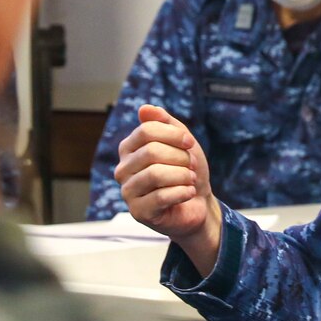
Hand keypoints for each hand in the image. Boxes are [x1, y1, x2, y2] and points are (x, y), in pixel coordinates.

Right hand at [115, 104, 222, 274]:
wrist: (197, 204)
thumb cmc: (186, 170)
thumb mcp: (180, 142)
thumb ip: (164, 123)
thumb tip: (144, 108)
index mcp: (128, 149)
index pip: (146, 130)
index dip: (172, 134)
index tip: (189, 143)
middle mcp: (122, 169)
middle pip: (151, 152)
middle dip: (179, 157)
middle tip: (191, 166)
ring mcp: (128, 192)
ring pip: (155, 174)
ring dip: (182, 175)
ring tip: (190, 180)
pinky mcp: (138, 212)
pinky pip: (162, 196)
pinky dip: (183, 192)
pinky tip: (189, 193)